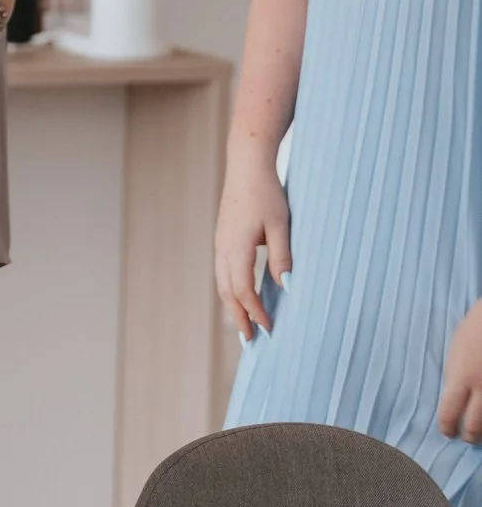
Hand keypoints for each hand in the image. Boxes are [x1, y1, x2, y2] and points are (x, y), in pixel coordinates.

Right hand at [213, 150, 289, 340]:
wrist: (246, 166)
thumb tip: (285, 288)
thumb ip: (281, 257)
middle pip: (227, 292)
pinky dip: (231, 289)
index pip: (244, 290)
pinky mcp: (223, 238)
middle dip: (239, 317)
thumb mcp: (281, 225)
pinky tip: (241, 294)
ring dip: (233, 305)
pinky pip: (223, 271)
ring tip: (243, 323)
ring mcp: (220, 243)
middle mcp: (223, 249)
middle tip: (250, 340)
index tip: (270, 328)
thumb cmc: (266, 193)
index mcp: (237, 248)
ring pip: (223, 283)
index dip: (256, 312)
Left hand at [439, 301, 481, 442]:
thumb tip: (453, 396)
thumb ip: (455, 375)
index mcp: (461, 378)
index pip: (449, 413)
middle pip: (475, 425)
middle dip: (470, 435)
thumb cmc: (476, 328)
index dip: (447, 427)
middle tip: (468, 438)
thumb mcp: (456, 351)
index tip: (447, 432)